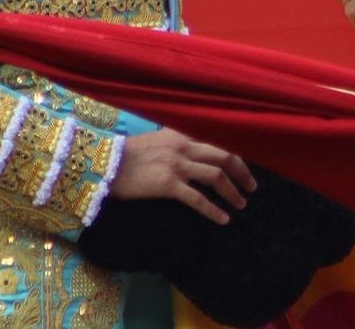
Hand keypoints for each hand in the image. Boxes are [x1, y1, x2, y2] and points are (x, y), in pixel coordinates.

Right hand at [109, 127, 256, 224]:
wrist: (103, 163)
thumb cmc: (127, 154)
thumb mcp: (157, 140)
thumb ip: (176, 142)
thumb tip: (193, 151)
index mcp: (182, 134)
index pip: (218, 142)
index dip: (235, 156)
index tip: (243, 168)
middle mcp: (184, 146)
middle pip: (225, 156)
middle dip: (242, 173)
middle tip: (252, 187)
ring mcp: (177, 165)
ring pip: (216, 176)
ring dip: (232, 191)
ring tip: (241, 204)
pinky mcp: (168, 184)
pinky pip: (197, 199)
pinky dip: (213, 210)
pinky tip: (223, 220)